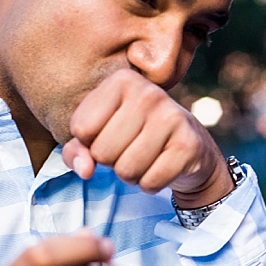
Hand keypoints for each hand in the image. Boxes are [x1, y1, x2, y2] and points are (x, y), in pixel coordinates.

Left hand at [62, 69, 232, 207]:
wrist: (188, 148)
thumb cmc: (133, 137)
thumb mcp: (98, 134)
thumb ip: (76, 150)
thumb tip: (85, 170)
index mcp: (122, 80)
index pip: (81, 128)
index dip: (89, 142)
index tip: (109, 134)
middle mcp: (149, 93)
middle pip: (102, 152)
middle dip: (111, 162)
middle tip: (130, 149)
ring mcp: (172, 117)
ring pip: (126, 170)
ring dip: (130, 175)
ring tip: (145, 159)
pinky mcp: (188, 145)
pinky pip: (150, 182)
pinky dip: (150, 184)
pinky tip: (161, 168)